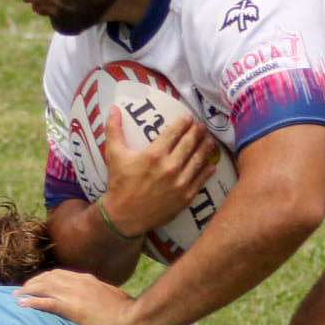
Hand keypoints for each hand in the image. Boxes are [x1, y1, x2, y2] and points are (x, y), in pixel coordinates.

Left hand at [17, 268, 145, 324]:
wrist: (134, 319)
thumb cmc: (128, 311)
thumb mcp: (112, 297)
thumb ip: (101, 295)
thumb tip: (99, 300)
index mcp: (88, 280)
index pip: (61, 275)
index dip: (46, 278)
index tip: (37, 283)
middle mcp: (79, 282)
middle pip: (49, 278)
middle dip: (33, 282)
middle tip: (21, 289)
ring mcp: (75, 294)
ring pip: (44, 287)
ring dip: (28, 290)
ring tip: (16, 295)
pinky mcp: (72, 308)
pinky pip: (47, 302)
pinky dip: (32, 302)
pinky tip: (22, 304)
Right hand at [99, 106, 220, 237]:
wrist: (124, 216)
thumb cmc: (119, 184)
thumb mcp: (113, 155)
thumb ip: (114, 130)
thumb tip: (114, 107)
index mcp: (154, 155)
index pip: (174, 133)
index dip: (183, 123)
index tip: (188, 118)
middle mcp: (170, 167)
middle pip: (189, 143)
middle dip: (197, 132)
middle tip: (201, 126)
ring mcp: (180, 182)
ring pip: (198, 160)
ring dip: (205, 147)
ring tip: (209, 140)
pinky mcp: (185, 197)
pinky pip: (200, 180)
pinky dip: (207, 170)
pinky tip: (211, 164)